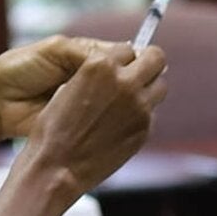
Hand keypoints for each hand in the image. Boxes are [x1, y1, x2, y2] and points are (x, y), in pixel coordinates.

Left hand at [0, 36, 130, 139]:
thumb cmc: (20, 69)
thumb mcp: (54, 51)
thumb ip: (86, 52)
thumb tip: (119, 56)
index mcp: (85, 54)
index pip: (123, 53)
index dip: (131, 59)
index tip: (135, 65)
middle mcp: (90, 76)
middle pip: (126, 76)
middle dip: (128, 79)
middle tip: (126, 84)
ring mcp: (88, 100)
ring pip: (119, 99)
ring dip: (119, 99)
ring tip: (115, 101)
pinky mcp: (82, 121)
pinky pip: (105, 119)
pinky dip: (110, 117)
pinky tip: (109, 117)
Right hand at [18, 43, 168, 199]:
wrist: (58, 167)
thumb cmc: (55, 129)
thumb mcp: (69, 87)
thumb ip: (99, 74)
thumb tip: (119, 68)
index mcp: (100, 65)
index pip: (128, 48)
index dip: (125, 58)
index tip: (123, 65)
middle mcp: (124, 82)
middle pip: (156, 58)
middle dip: (149, 63)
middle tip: (140, 72)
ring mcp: (138, 106)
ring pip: (161, 85)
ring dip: (149, 88)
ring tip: (130, 100)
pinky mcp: (145, 128)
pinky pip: (152, 112)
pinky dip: (141, 114)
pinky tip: (121, 124)